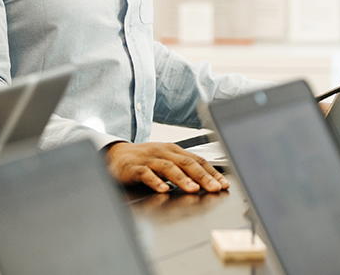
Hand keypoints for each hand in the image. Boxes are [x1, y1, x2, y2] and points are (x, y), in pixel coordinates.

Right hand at [104, 142, 227, 192]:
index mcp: (175, 150)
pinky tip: (163, 190)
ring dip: (183, 179)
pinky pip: (146, 174)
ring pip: (169, 167)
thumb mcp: (166, 161)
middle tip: (215, 188)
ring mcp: (149, 159)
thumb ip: (183, 170)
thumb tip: (206, 183)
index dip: (212, 172)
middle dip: (203, 176)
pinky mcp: (134, 167)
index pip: (198, 160)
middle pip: (187, 163)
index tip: (224, 184)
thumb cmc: (145, 160)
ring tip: (193, 189)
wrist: (115, 155)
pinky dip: (155, 182)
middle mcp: (164, 152)